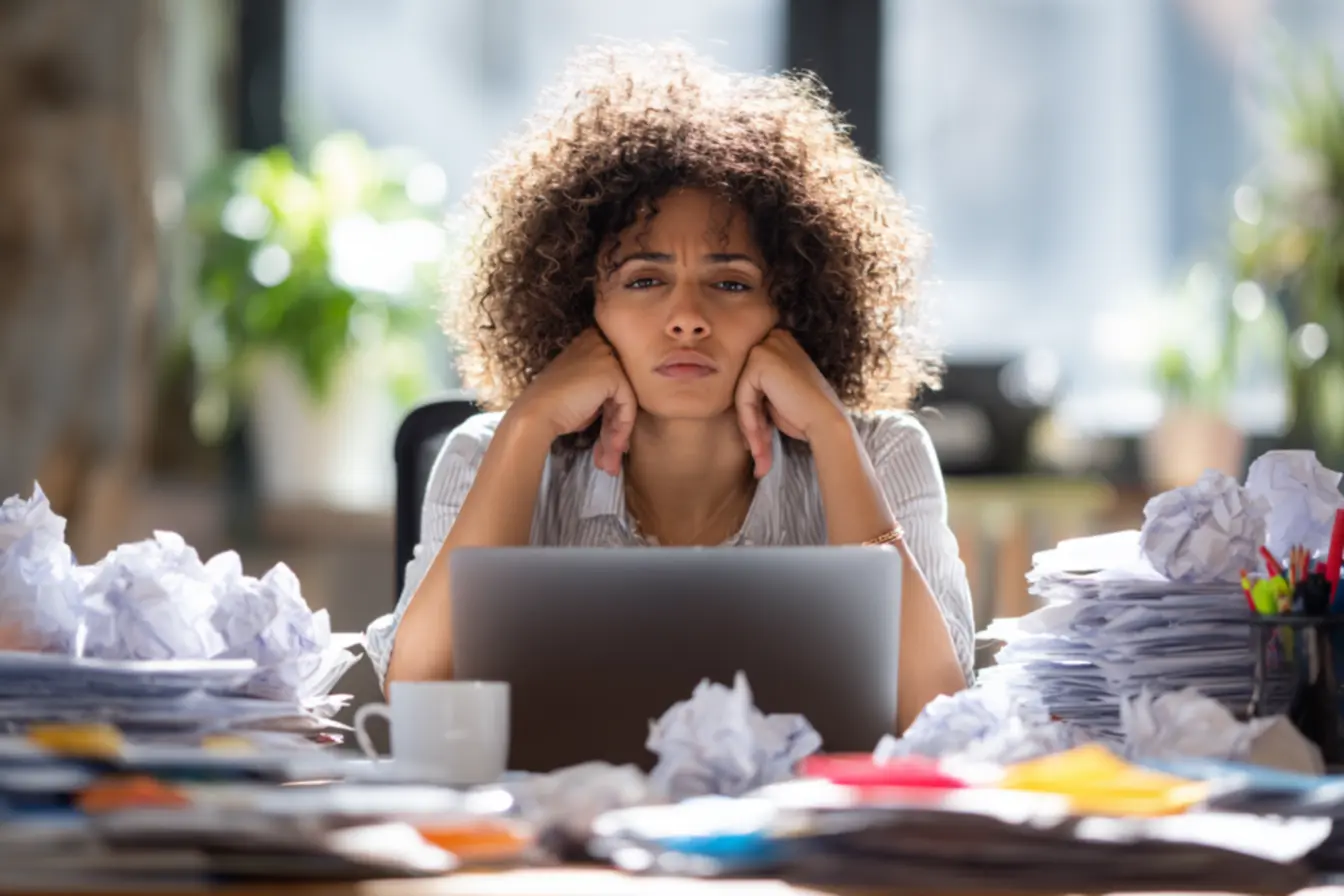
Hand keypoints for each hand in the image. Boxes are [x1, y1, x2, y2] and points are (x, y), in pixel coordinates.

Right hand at [509, 328, 636, 474]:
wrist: (535, 415)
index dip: (614, 413)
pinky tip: (614, 448)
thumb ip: (603, 396)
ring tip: (609, 462)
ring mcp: (606, 356)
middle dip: (616, 428)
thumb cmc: (553, 409)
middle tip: (610, 457)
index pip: (614, 380)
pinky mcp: (612, 372)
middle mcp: (599, 343)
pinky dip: (622, 428)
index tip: (610, 441)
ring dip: (618, 435)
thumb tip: (623, 419)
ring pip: (625, 400)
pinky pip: (627, 404)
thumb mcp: (582, 396)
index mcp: (589, 344)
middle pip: (620, 390)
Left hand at [735, 330, 846, 477]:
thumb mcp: (775, 397)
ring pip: (742, 393)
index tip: (756, 440)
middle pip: (745, 386)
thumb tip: (732, 408)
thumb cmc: (805, 414)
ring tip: (759, 450)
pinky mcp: (760, 360)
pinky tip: (759, 439)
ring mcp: (766, 346)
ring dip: (748, 425)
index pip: (751, 381)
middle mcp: (773, 338)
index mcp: (778, 343)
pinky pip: (743, 397)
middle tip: (756, 449)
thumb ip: (756, 392)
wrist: (825, 421)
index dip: (752, 412)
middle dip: (749, 421)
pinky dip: (748, 420)